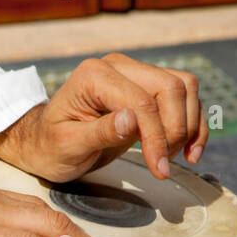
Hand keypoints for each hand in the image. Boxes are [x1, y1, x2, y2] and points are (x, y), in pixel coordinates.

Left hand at [0, 53, 208, 182]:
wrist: (44, 143)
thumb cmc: (49, 146)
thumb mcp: (67, 146)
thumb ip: (98, 132)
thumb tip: (131, 121)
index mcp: (94, 76)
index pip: (141, 102)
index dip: (156, 137)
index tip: (159, 169)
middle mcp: (118, 67)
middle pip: (170, 87)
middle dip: (175, 130)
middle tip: (163, 164)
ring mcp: (133, 74)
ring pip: (183, 87)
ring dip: (189, 124)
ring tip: (177, 158)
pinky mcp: (145, 88)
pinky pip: (182, 96)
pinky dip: (192, 122)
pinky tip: (190, 151)